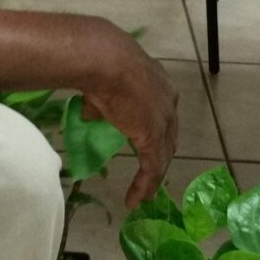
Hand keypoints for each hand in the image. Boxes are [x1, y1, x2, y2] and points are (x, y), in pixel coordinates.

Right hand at [79, 23, 178, 209]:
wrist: (106, 60)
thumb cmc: (102, 62)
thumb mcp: (105, 80)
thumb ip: (102, 102)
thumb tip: (91, 114)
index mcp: (160, 84)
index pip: (163, 113)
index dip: (156, 130)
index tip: (144, 142)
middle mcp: (169, 102)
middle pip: (168, 136)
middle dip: (160, 155)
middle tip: (150, 173)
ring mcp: (163, 121)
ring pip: (163, 155)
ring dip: (154, 176)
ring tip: (143, 194)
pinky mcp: (153, 137)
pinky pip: (152, 167)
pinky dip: (145, 185)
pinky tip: (135, 199)